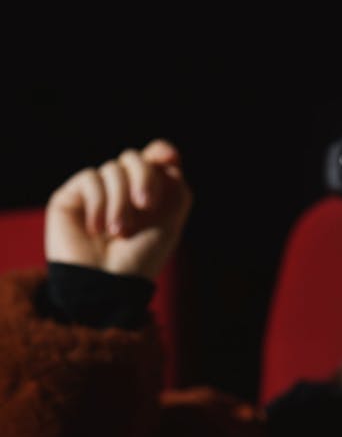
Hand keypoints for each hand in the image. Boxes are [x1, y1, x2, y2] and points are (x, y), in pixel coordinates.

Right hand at [45, 139, 192, 279]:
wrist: (107, 284)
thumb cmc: (139, 260)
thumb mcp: (170, 224)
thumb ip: (176, 188)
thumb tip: (166, 158)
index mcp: (146, 197)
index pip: (152, 159)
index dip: (160, 152)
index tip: (170, 159)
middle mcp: (120, 192)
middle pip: (134, 158)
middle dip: (145, 177)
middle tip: (146, 206)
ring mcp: (95, 194)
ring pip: (113, 169)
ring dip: (120, 200)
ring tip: (117, 232)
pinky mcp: (70, 198)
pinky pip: (90, 178)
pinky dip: (99, 202)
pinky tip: (96, 229)